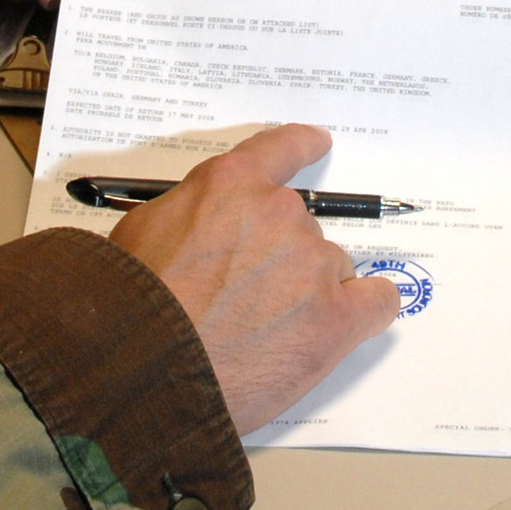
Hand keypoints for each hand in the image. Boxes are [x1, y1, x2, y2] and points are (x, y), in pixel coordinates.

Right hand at [108, 124, 402, 434]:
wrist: (145, 366)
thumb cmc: (134, 308)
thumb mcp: (142, 231)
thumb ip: (188, 218)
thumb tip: (199, 234)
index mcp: (230, 186)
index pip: (278, 150)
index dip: (301, 146)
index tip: (317, 143)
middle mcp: (279, 214)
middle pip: (301, 228)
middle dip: (279, 260)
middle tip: (244, 300)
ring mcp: (312, 264)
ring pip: (330, 269)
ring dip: (308, 293)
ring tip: (265, 333)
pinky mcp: (335, 317)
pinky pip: (376, 301)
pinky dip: (366, 308)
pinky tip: (345, 323)